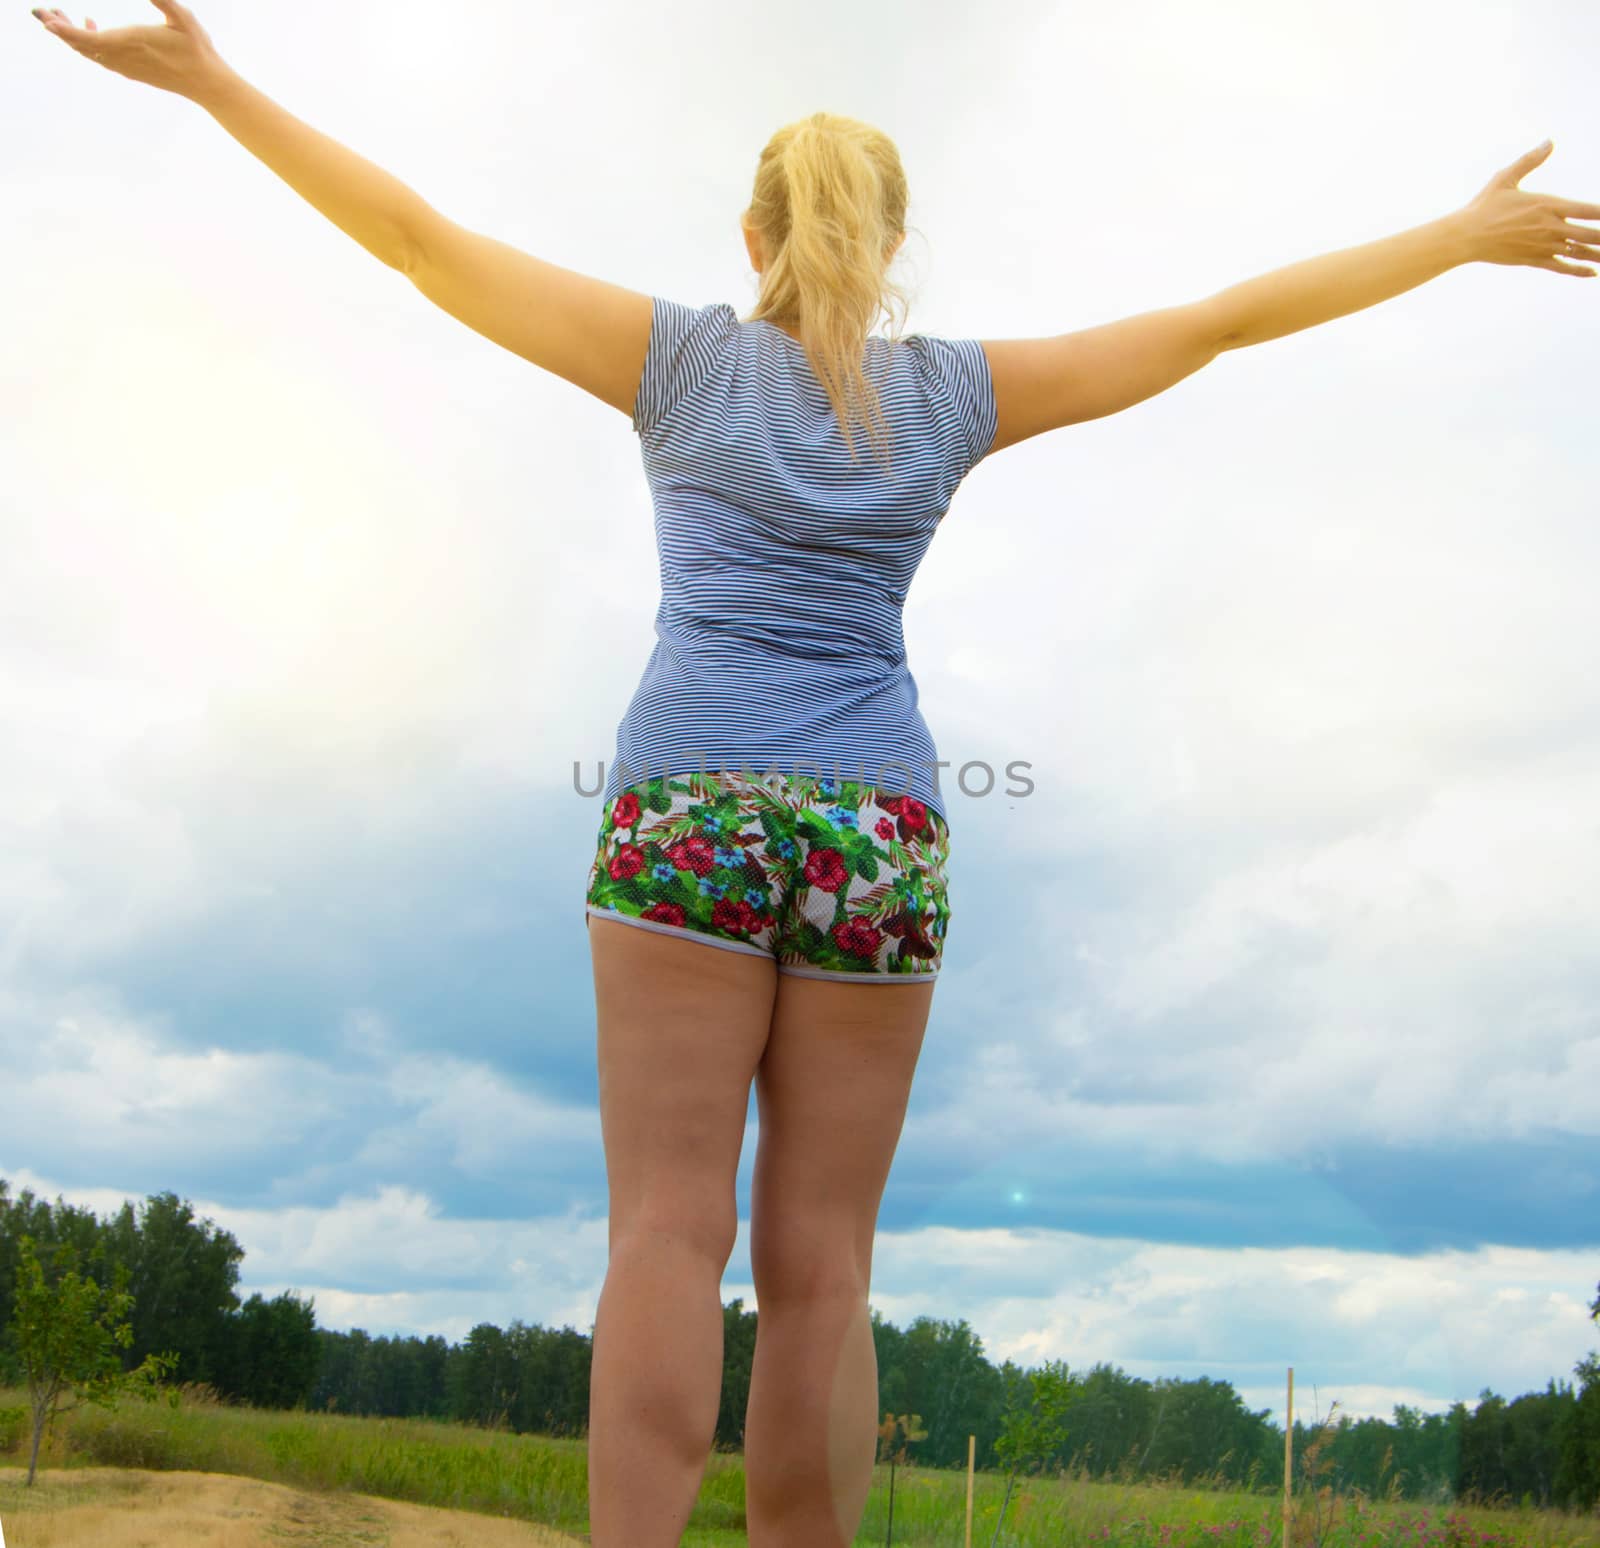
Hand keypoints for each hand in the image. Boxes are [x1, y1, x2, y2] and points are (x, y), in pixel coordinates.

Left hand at [30, 0, 228, 100]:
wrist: (208, 83)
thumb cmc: (197, 48)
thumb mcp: (181, 16)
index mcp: (130, 42)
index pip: (87, 38)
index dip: (64, 29)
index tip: (46, 19)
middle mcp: (123, 57)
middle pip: (81, 46)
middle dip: (60, 29)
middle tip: (42, 13)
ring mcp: (127, 67)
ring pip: (89, 52)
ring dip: (72, 36)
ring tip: (58, 17)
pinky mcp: (132, 71)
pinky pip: (102, 58)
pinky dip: (88, 43)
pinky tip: (90, 25)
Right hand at [1455, 140, 1599, 275]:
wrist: (1465, 237)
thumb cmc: (1484, 206)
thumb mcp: (1506, 178)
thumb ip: (1530, 160)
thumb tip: (1549, 142)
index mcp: (1549, 205)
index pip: (1591, 210)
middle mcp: (1551, 228)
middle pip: (1591, 234)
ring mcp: (1543, 246)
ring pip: (1580, 252)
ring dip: (1598, 254)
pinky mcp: (1533, 260)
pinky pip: (1563, 267)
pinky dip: (1580, 270)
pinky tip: (1593, 273)